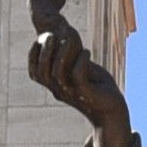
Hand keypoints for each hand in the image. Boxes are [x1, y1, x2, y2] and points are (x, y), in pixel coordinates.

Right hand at [26, 0, 129, 140]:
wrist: (113, 111)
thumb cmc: (98, 87)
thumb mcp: (82, 70)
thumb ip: (72, 58)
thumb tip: (64, 36)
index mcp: (56, 86)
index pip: (35, 73)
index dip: (33, 56)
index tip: (39, 39)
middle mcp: (61, 91)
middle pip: (42, 73)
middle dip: (44, 52)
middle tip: (51, 35)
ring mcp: (73, 94)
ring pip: (58, 75)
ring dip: (61, 53)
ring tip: (70, 37)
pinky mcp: (88, 95)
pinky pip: (78, 77)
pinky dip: (80, 61)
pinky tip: (87, 51)